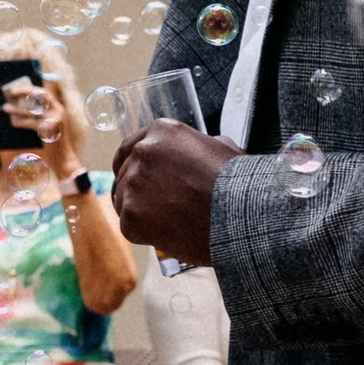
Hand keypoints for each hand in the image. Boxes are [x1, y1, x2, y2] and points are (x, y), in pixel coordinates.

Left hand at [8, 84, 78, 173]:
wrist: (63, 157)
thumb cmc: (53, 141)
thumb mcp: (49, 124)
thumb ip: (40, 115)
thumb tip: (20, 105)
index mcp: (59, 108)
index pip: (45, 93)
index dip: (31, 88)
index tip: (17, 88)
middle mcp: (59, 111)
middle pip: (40, 96)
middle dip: (24, 92)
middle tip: (11, 93)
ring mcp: (56, 120)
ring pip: (33, 110)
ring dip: (17, 109)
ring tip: (6, 108)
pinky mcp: (51, 130)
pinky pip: (32, 123)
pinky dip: (22, 122)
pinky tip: (14, 123)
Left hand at [112, 119, 241, 267]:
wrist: (240, 218)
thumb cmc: (237, 186)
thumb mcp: (223, 150)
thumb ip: (202, 145)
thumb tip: (205, 146)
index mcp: (162, 132)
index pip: (132, 147)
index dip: (134, 164)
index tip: (136, 176)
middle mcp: (142, 152)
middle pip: (124, 174)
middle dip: (138, 190)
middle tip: (158, 205)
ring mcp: (133, 183)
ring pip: (123, 200)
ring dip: (140, 211)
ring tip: (168, 221)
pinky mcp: (131, 215)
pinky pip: (129, 225)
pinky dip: (144, 232)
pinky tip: (167, 232)